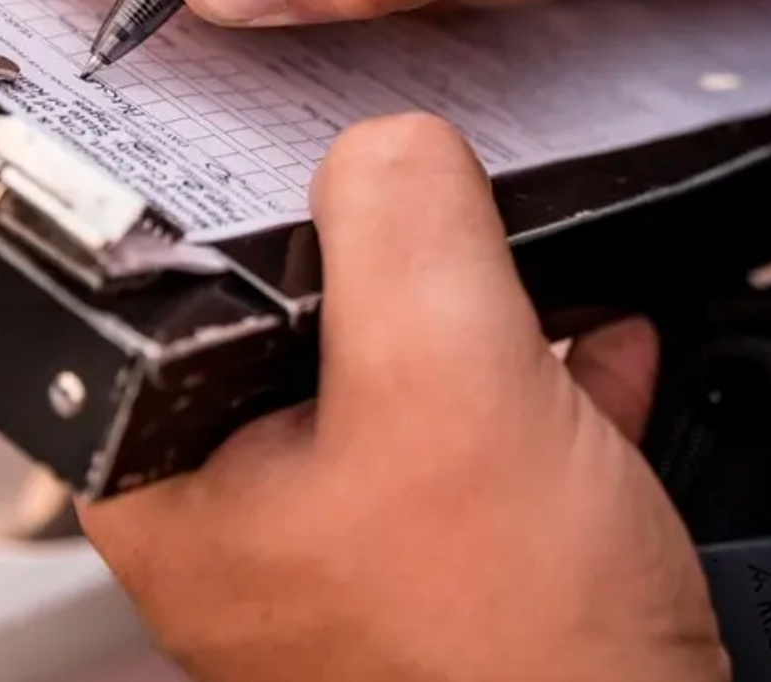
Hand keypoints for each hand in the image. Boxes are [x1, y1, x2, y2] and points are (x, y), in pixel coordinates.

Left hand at [79, 115, 725, 681]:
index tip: (343, 146)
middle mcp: (243, 514)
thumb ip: (401, 223)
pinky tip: (598, 346)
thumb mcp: (446, 383)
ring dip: (488, 307)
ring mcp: (348, 539)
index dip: (265, 186)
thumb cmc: (510, 662)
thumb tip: (390, 142)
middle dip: (408, 247)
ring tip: (546, 271)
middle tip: (465, 212)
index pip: (172, 270)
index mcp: (173, 480)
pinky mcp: (445, 557)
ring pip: (400, 363)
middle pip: (301, 306)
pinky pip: (479, 426)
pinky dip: (539, 377)